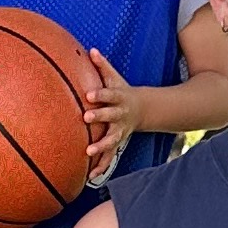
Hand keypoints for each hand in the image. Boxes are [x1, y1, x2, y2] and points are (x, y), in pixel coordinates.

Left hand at [82, 49, 134, 185]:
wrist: (142, 110)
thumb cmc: (121, 92)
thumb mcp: (114, 78)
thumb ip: (102, 66)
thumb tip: (91, 50)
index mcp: (119, 98)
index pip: (109, 95)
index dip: (101, 96)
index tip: (89, 96)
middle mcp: (120, 116)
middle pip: (110, 117)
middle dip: (99, 118)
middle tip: (86, 119)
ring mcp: (120, 131)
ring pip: (111, 140)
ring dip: (101, 147)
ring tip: (89, 152)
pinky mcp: (117, 143)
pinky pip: (109, 157)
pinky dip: (101, 167)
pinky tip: (91, 176)